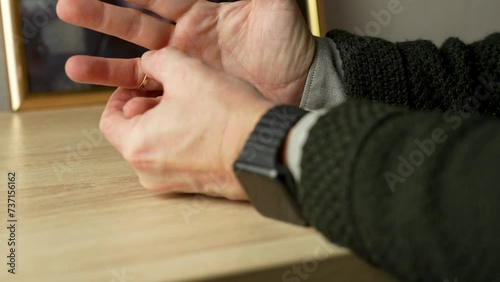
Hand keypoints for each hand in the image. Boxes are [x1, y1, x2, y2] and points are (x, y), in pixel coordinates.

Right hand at [57, 0, 314, 104]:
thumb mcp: (276, 4)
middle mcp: (187, 36)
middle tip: (70, 8)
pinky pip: (153, 92)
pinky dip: (131, 95)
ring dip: (106, 64)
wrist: (302, 86)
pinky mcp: (189, 92)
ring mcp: (186, 67)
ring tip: (73, 68)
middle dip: (104, 16)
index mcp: (202, 9)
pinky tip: (109, 98)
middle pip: (137, 23)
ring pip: (137, 62)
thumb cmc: (292, 43)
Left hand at [100, 47, 273, 199]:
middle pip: (133, 133)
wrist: (267, 150)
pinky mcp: (194, 186)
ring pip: (156, 146)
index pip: (108, 119)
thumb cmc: (228, 118)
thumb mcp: (187, 72)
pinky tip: (204, 123)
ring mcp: (172, 182)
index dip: (119, 95)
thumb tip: (151, 61)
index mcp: (137, 145)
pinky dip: (182, 140)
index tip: (135, 86)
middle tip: (165, 91)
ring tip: (189, 105)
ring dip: (165, 123)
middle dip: (146, 108)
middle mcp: (149, 171)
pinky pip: (177, 159)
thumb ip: (159, 59)